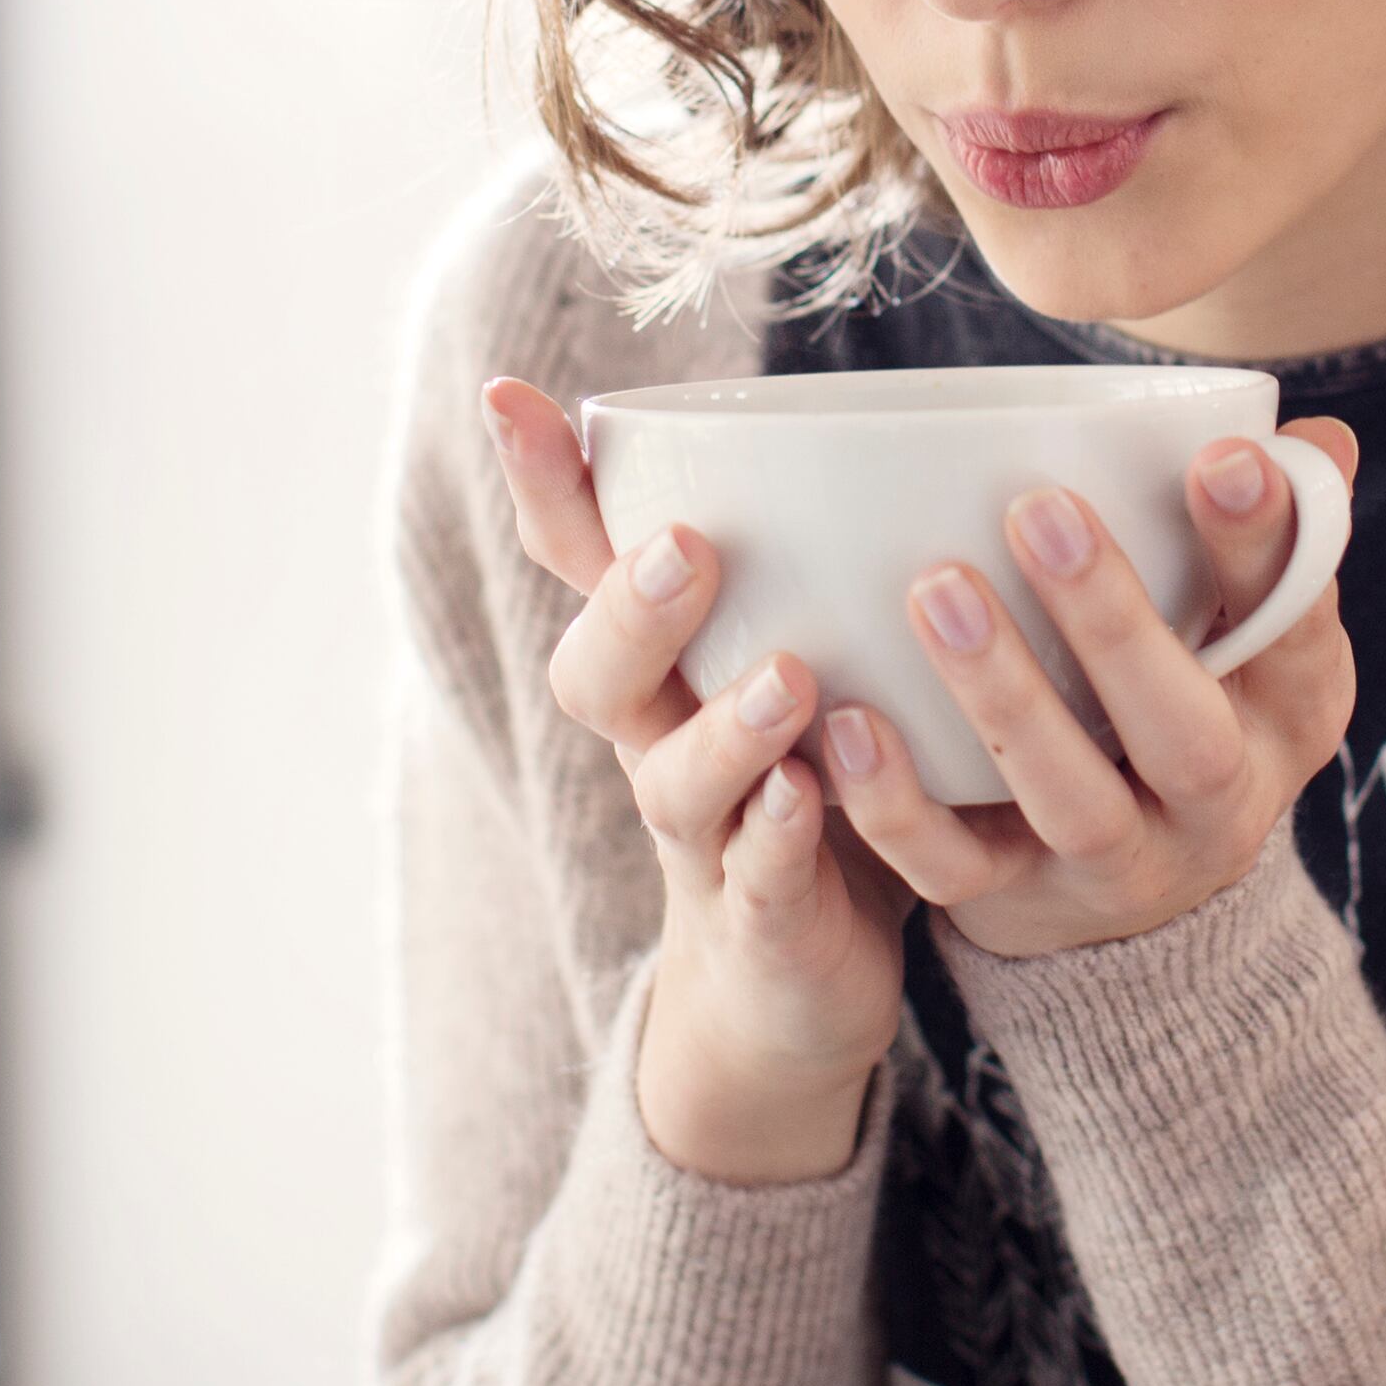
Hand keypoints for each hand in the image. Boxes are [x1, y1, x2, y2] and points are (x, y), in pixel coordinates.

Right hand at [478, 376, 906, 1184]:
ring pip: (675, 785)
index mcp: (662, 672)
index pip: (579, 568)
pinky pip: (757, 882)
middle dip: (632, 611)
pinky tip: (807, 802)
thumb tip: (876, 405)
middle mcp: (659, 749)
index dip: (543, 489)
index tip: (508, 394)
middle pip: (598, 679)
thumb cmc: (809, 786)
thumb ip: (812, 560)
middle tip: (686, 548)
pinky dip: (776, 842)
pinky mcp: (764, 923)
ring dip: (724, 729)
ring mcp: (706, 842)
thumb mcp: (800, 658)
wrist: (793, 991)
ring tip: (788, 678)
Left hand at [816, 420, 1362, 961]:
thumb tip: (1315, 440)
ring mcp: (1116, 865)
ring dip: (1004, 698)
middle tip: (1039, 510)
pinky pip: (953, 871)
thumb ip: (1271, 538)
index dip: (1261, 549)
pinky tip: (850, 724)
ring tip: (937, 590)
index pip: (1294, 629)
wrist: (1141, 897)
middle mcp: (1218, 806)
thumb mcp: (1256, 635)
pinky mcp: (1013, 902)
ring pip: (1070, 801)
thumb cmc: (1192, 703)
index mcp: (1287, 716)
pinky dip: (896, 806)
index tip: (1220, 459)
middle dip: (1114, 622)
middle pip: (1183, 732)